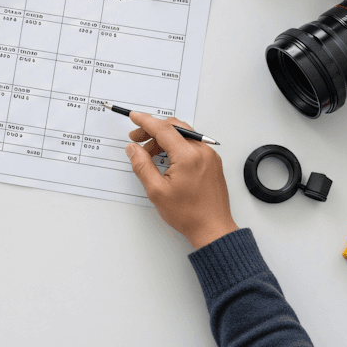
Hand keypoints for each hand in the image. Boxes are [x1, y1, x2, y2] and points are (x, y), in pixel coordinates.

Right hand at [124, 111, 236, 249]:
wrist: (212, 229)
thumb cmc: (189, 214)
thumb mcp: (157, 191)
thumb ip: (142, 165)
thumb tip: (133, 149)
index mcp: (188, 156)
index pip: (163, 129)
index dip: (145, 121)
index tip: (134, 117)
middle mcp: (202, 151)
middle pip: (174, 128)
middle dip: (153, 130)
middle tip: (136, 139)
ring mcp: (209, 156)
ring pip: (183, 135)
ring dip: (164, 139)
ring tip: (149, 154)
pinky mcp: (212, 162)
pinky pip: (192, 145)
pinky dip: (177, 146)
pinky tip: (166, 158)